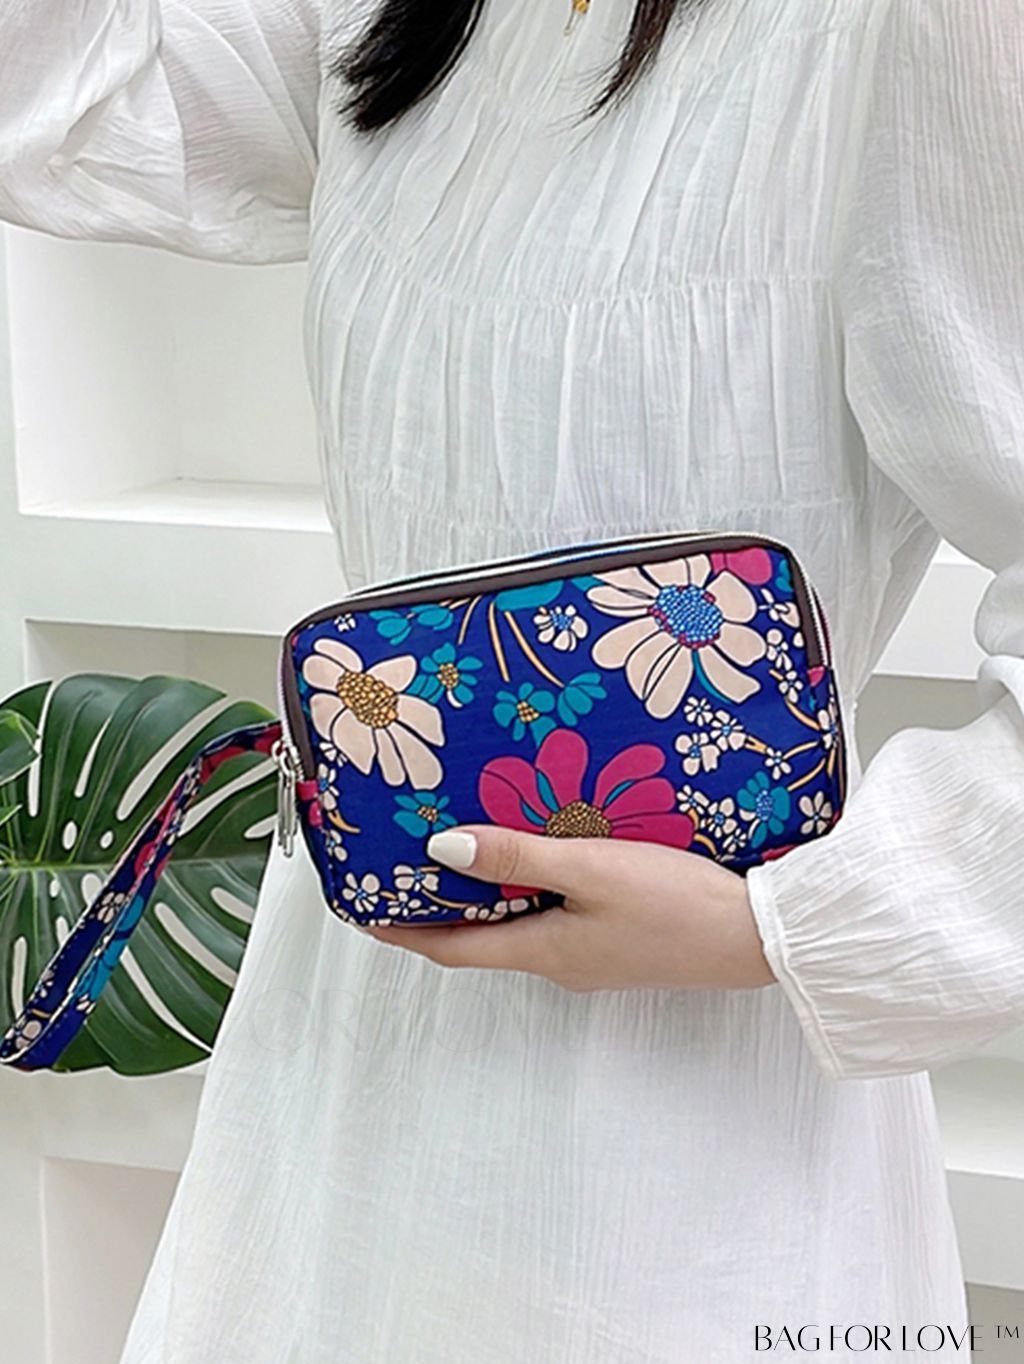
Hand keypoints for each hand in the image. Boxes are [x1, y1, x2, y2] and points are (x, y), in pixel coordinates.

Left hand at [359, 825, 777, 991]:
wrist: (763, 939)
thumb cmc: (677, 905)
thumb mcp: (591, 869)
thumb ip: (518, 856)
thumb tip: (440, 849)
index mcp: (544, 952)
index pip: (451, 947)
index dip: (402, 930)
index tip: (362, 907)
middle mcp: (561, 962)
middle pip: (482, 936)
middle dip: (441, 905)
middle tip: (408, 860)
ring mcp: (594, 956)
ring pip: (521, 923)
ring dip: (488, 894)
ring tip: (466, 844)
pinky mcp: (623, 941)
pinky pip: (558, 916)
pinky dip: (531, 890)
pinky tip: (542, 854)